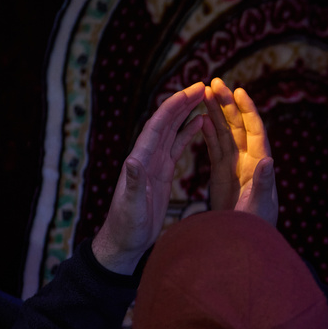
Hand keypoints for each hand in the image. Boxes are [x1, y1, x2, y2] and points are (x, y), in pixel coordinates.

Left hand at [91, 82, 206, 273]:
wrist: (124, 241)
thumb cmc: (127, 226)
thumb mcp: (131, 206)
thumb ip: (134, 183)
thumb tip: (133, 160)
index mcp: (141, 160)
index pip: (159, 126)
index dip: (174, 106)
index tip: (192, 90)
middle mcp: (146, 157)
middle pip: (166, 122)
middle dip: (183, 103)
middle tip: (203, 86)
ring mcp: (154, 163)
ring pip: (172, 131)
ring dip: (186, 113)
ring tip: (203, 98)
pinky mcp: (162, 173)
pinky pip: (176, 147)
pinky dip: (187, 133)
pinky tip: (199, 124)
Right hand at [202, 77, 278, 224]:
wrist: (242, 242)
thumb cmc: (255, 228)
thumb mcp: (259, 207)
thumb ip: (263, 185)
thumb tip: (269, 161)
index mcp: (259, 165)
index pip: (256, 131)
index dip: (248, 111)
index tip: (238, 91)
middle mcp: (249, 161)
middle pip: (238, 126)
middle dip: (227, 104)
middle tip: (214, 82)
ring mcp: (234, 166)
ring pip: (225, 132)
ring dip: (216, 112)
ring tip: (205, 92)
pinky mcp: (221, 173)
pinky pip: (215, 147)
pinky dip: (208, 132)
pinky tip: (200, 118)